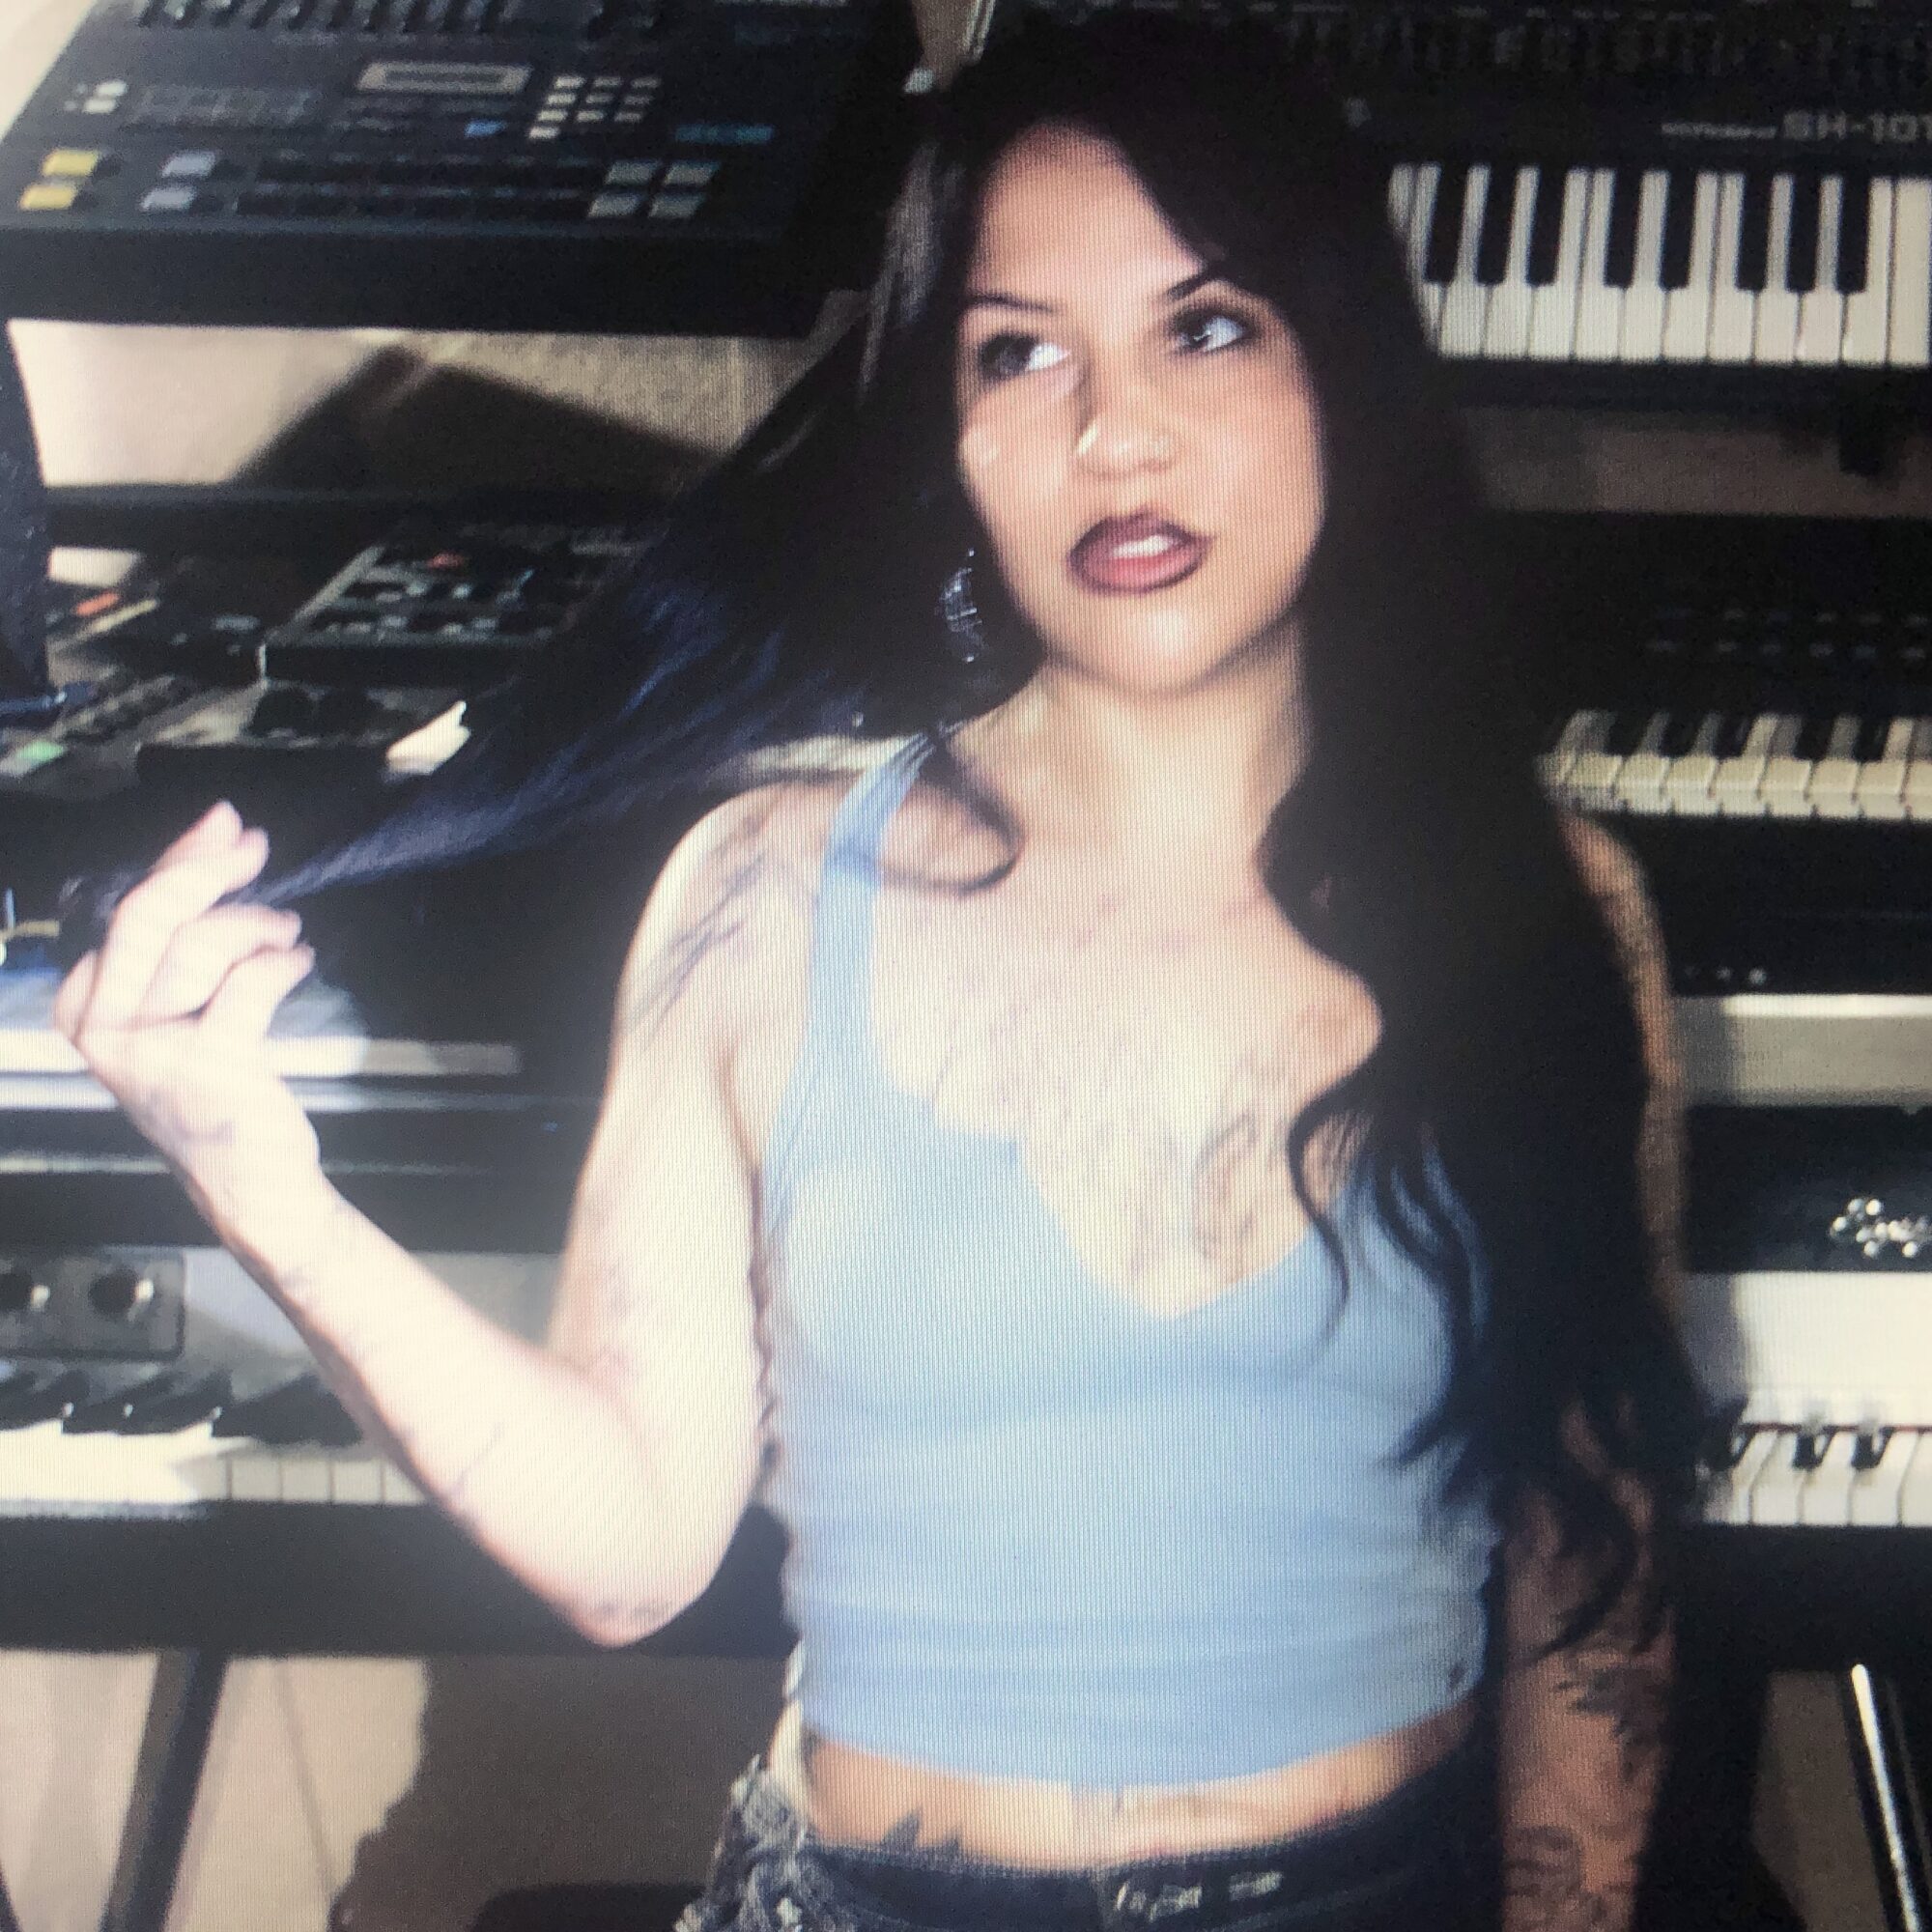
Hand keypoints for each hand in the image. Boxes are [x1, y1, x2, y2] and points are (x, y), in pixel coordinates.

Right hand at [53, 801, 322, 1227]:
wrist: (249, 1180)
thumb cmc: (215, 1088)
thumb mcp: (175, 1012)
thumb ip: (177, 942)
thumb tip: (216, 843)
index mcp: (83, 1008)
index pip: (123, 912)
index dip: (177, 861)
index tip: (221, 829)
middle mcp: (101, 1029)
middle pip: (145, 917)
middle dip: (205, 868)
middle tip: (254, 843)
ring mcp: (147, 1050)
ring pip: (200, 945)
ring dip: (256, 923)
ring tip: (286, 930)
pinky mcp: (206, 1065)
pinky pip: (248, 982)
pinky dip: (282, 961)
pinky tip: (299, 961)